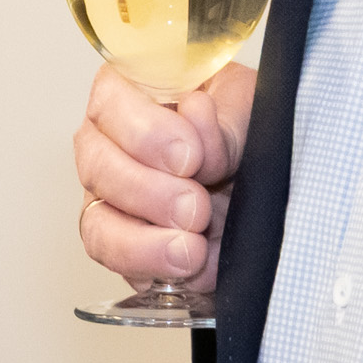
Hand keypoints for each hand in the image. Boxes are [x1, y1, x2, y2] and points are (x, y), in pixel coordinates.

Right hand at [75, 62, 256, 291]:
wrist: (266, 186)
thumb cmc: (246, 131)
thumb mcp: (250, 109)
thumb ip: (225, 120)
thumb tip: (196, 118)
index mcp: (135, 93)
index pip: (110, 102)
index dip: (144, 132)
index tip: (190, 156)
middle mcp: (109, 143)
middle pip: (96, 166)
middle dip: (147, 192)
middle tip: (196, 207)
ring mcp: (110, 197)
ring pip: (97, 222)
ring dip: (142, 242)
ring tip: (192, 250)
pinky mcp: (122, 243)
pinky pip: (117, 263)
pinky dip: (151, 269)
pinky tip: (189, 267)